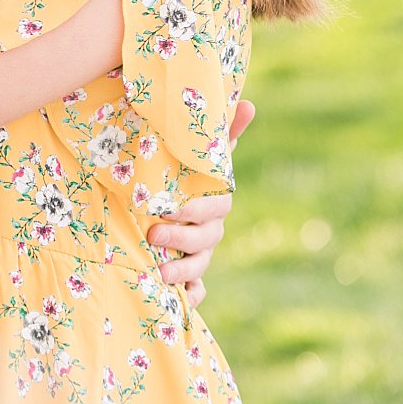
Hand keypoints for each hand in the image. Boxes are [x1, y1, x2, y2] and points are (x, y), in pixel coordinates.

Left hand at [147, 97, 254, 307]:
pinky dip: (189, 298)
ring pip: (199, 268)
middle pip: (206, 240)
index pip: (216, 208)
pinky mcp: (189, 280)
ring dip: (182, 272)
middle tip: (154, 234)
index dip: (197, 210)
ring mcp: (200, 257)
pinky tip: (179, 300)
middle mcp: (210, 232)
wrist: (159, 204)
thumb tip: (249, 102)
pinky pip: (195, 294)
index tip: (172, 207)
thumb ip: (222, 133)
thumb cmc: (183, 177)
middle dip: (182, 239)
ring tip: (159, 271)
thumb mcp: (198, 156)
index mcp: (215, 203)